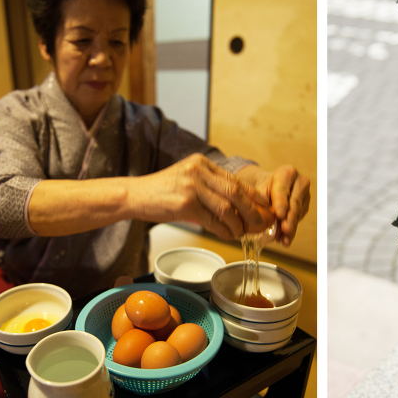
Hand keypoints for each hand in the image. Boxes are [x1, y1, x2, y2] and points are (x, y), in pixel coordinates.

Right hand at [139, 153, 274, 238]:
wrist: (134, 196)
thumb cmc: (162, 192)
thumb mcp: (188, 179)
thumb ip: (210, 186)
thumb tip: (238, 205)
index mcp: (202, 162)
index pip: (235, 180)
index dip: (253, 196)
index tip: (263, 209)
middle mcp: (199, 171)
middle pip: (236, 192)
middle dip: (252, 210)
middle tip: (261, 223)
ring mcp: (192, 186)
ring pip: (227, 207)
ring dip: (238, 224)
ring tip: (241, 233)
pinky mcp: (185, 203)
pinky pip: (213, 220)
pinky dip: (224, 230)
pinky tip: (228, 235)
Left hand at [237, 164, 310, 245]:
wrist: (267, 189)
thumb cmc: (260, 188)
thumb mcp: (256, 189)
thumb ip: (257, 199)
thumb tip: (255, 213)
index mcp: (287, 173)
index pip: (283, 190)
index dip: (281, 203)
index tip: (279, 215)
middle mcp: (300, 182)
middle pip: (294, 203)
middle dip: (289, 218)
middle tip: (285, 230)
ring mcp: (304, 196)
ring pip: (298, 214)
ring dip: (291, 228)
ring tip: (284, 239)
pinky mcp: (304, 207)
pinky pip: (298, 221)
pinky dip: (290, 231)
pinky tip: (284, 240)